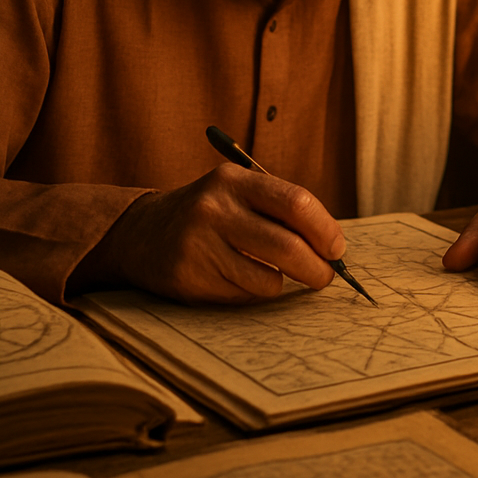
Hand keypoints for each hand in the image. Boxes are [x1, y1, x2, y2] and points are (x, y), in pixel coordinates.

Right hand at [76, 164, 345, 302]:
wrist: (141, 233)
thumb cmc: (210, 215)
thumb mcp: (238, 194)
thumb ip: (281, 212)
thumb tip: (334, 249)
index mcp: (234, 180)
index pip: (296, 203)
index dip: (325, 230)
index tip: (336, 249)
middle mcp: (214, 208)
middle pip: (288, 246)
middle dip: (317, 269)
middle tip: (325, 277)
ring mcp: (198, 244)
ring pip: (269, 280)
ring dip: (283, 284)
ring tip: (273, 275)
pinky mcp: (189, 277)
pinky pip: (243, 297)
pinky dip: (254, 294)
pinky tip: (237, 280)